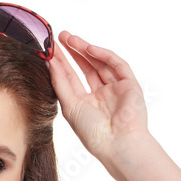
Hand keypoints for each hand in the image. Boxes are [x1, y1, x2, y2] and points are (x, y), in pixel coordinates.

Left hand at [47, 31, 150, 163]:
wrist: (117, 144)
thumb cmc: (92, 132)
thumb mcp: (70, 106)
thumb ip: (60, 83)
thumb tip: (50, 62)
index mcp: (87, 104)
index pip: (73, 78)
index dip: (62, 63)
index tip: (50, 49)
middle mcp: (102, 95)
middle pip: (87, 67)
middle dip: (74, 52)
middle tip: (60, 36)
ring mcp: (116, 89)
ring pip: (100, 63)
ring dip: (86, 49)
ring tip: (70, 38)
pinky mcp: (130, 84)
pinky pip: (117, 64)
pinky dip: (104, 55)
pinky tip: (89, 48)